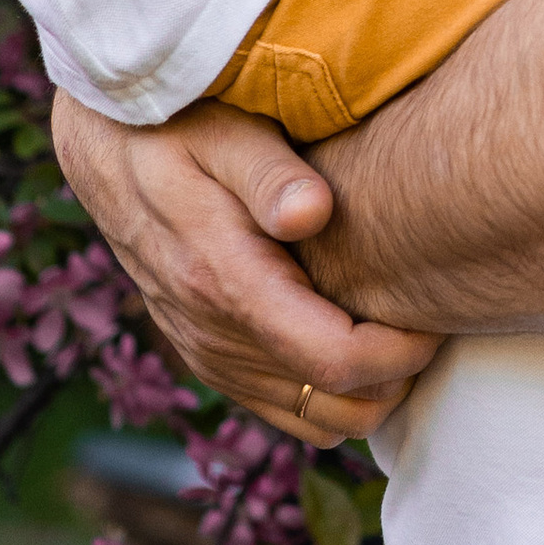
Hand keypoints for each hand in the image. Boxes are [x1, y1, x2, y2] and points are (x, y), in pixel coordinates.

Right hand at [49, 90, 440, 440]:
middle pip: (337, 407)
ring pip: (315, 420)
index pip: (336, 360)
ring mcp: (208, 354)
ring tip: (398, 325)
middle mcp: (213, 336)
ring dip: (367, 390)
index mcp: (224, 282)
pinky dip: (330, 393)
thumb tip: (313, 212)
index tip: (437, 312)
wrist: (106, 147)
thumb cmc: (179, 124)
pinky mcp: (207, 357)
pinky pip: (284, 409)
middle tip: (429, 315)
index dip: (402, 351)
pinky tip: (354, 335)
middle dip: (397, 376)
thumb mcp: (224, 129)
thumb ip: (268, 174)